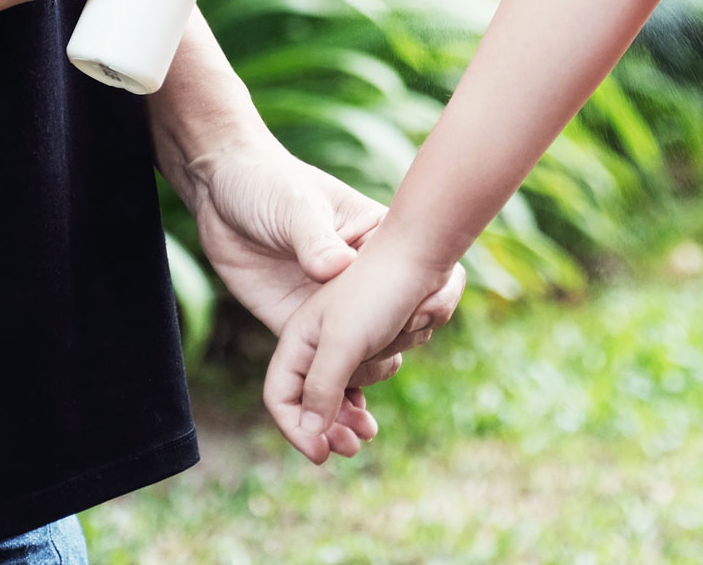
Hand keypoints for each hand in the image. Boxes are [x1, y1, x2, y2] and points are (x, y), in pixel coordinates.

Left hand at [184, 142, 464, 458]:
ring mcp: (328, 307)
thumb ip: (313, 237)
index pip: (399, 291)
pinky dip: (329, 402)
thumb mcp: (294, 204)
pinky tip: (336, 432)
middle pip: (382, 336)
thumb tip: (337, 268)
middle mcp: (356, 283)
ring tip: (353, 439)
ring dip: (354, 401)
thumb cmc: (267, 183)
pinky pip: (320, 370)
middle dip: (379, 377)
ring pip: (355, 361)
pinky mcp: (297, 323)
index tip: (401, 343)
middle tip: (368, 415)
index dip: (405, 319)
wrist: (224, 187)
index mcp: (372, 245)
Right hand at [264, 239, 458, 463]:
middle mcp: (318, 339)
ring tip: (369, 430)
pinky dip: (376, 376)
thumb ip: (323, 385)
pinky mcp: (375, 329)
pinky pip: (371, 366)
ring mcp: (347, 335)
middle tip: (354, 448)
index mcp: (299, 339)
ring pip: (345, 386)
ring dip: (354, 406)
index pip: (280, 396)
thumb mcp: (343, 341)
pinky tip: (385, 388)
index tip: (322, 454)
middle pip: (312, 399)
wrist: (422, 248)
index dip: (296, 428)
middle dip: (330, 426)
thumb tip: (312, 433)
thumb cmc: (379, 288)